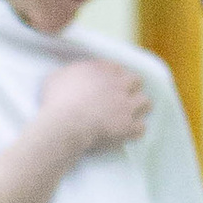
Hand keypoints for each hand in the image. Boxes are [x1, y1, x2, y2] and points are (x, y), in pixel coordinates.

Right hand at [36, 57, 151, 161]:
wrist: (66, 122)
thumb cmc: (56, 100)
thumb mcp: (55, 78)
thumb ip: (68, 74)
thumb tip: (68, 77)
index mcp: (102, 71)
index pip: (117, 68)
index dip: (114, 77)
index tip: (109, 84)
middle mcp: (119, 85)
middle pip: (137, 81)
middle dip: (131, 89)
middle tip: (122, 98)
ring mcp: (127, 106)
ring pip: (146, 103)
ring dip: (138, 109)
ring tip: (129, 116)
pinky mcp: (129, 126)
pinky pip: (141, 128)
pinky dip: (135, 131)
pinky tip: (127, 134)